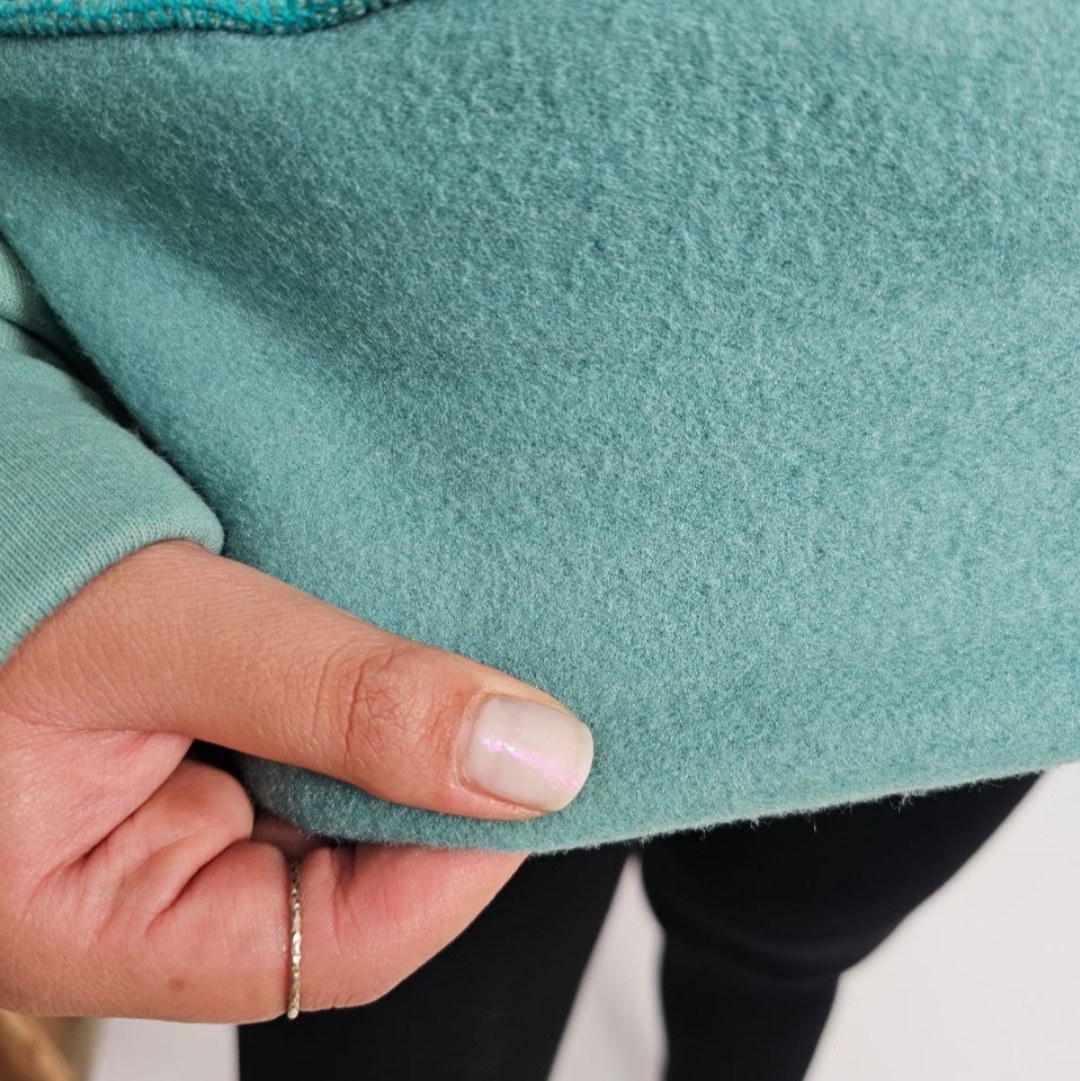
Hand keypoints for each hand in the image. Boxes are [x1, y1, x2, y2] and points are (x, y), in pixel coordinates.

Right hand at [0, 540, 592, 1021]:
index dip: (461, 862)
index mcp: (102, 920)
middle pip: (352, 877)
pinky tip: (397, 644)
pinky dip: (362, 701)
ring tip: (465, 661)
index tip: (542, 766)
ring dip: (404, 738)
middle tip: (522, 701)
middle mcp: (146, 883)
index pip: (342, 944)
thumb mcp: (164, 630)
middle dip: (440, 793)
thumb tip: (532, 758)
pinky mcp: (192, 750)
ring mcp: (170, 815)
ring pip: (339, 807)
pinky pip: (307, 747)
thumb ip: (342, 699)